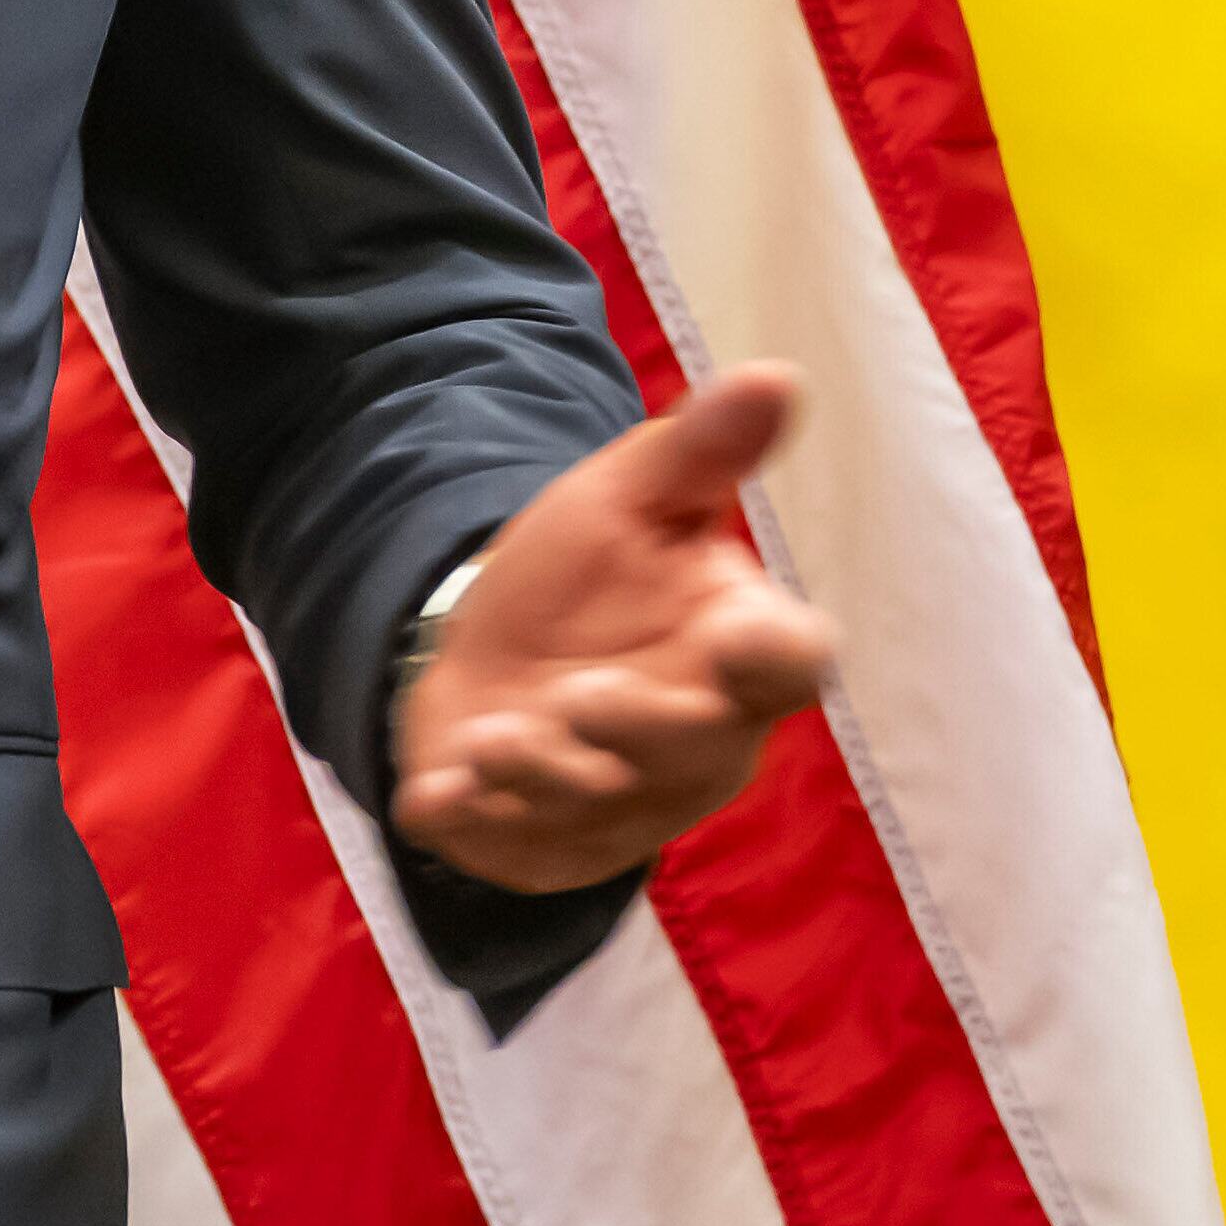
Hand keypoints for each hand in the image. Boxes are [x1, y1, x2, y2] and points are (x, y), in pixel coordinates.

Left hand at [389, 367, 837, 893]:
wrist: (488, 647)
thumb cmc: (587, 575)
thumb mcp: (633, 497)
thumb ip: (703, 452)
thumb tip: (775, 375)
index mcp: (739, 656)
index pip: (790, 665)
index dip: (772, 657)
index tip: (735, 629)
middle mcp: (700, 746)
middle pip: (698, 754)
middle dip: (642, 729)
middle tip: (582, 693)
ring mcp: (624, 808)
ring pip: (601, 808)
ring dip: (545, 777)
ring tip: (492, 737)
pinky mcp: (547, 847)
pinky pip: (517, 849)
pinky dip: (475, 827)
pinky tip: (435, 797)